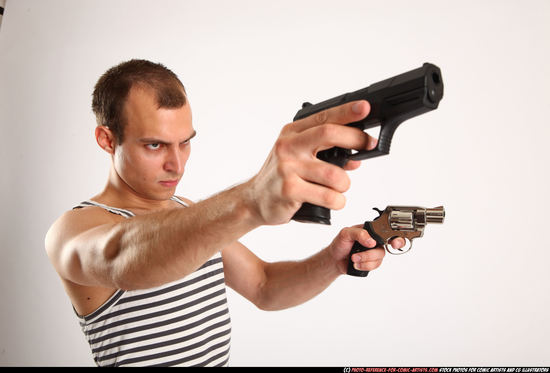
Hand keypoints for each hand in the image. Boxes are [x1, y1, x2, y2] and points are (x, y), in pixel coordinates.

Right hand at [247, 100, 375, 224]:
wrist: (255, 200)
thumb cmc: (281, 176)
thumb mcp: (300, 157)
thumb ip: (326, 153)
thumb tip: (356, 157)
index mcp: (292, 133)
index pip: (323, 117)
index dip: (346, 112)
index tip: (365, 108)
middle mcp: (288, 146)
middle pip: (328, 134)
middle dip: (355, 139)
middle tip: (368, 145)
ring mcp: (287, 168)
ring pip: (334, 174)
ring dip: (344, 184)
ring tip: (338, 188)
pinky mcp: (289, 190)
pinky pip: (328, 196)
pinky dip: (337, 201)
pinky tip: (332, 201)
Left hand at [328, 225, 405, 273]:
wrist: (335, 259)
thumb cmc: (340, 243)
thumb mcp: (345, 233)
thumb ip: (359, 233)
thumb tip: (371, 241)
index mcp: (370, 231)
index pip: (386, 231)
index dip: (395, 237)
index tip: (394, 243)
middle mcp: (375, 242)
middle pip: (383, 248)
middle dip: (377, 253)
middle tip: (369, 254)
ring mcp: (374, 253)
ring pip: (378, 258)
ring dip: (365, 259)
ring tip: (353, 258)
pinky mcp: (371, 263)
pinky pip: (374, 266)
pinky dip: (364, 266)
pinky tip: (356, 264)